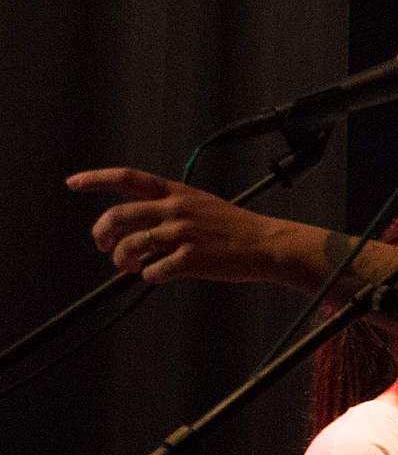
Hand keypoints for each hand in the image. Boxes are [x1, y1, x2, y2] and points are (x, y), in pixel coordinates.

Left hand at [70, 168, 307, 285]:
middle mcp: (174, 209)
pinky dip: (151, 276)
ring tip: (131, 266)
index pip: (127, 178)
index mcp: (176, 192)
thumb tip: (134, 229)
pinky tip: (161, 275)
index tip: (73, 183)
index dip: (95, 179)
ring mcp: (181, 234)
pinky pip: (153, 271)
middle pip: (118, 216)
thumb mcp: (200, 204)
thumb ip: (167, 208)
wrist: (268, 245)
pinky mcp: (189, 258)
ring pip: (130, 247)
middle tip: (103, 244)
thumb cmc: (234, 228)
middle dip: (101, 233)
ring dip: (122, 260)